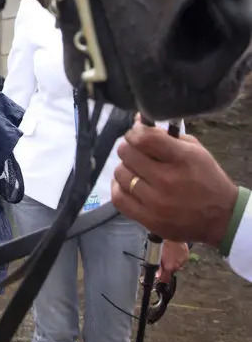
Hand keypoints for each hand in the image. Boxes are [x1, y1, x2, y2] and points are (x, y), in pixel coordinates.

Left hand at [111, 121, 238, 247]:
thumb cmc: (207, 179)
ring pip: (121, 174)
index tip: (136, 134)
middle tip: (136, 151)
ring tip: (135, 169)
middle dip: (129, 148)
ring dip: (125, 168)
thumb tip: (137, 122)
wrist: (221, 218)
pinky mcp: (149, 220)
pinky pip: (119, 199)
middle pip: (128, 154)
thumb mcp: (195, 151)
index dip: (134, 132)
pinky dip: (119, 188)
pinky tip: (128, 184)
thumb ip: (165, 136)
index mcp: (182, 160)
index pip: (144, 138)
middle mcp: (167, 181)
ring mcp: (156, 203)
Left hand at [157, 239, 189, 283]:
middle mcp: (177, 266)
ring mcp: (183, 261)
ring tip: (170, 253)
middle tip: (165, 259)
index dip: (163, 278)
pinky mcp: (187, 256)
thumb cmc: (163, 243)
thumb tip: (157, 275)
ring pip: (177, 265)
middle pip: (172, 271)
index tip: (161, 276)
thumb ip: (158, 267)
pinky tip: (175, 251)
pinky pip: (182, 260)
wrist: (172, 234)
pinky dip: (179, 257)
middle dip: (168, 267)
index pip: (166, 279)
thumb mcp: (157, 255)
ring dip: (174, 262)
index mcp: (169, 267)